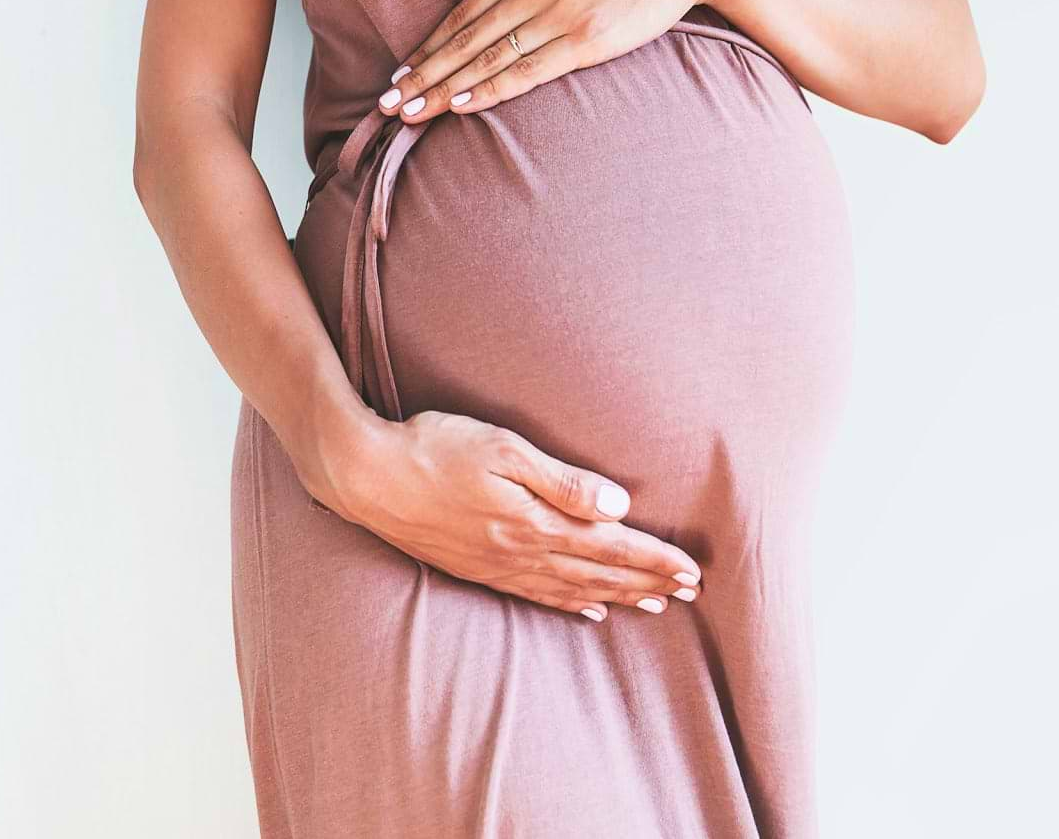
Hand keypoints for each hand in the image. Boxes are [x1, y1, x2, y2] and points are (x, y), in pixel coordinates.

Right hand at [320, 409, 702, 620]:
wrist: (365, 475)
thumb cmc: (433, 448)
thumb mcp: (503, 449)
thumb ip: (562, 480)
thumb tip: (616, 505)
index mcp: (533, 522)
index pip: (610, 546)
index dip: (654, 559)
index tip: (692, 571)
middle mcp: (520, 551)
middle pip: (598, 573)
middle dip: (647, 582)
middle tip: (692, 593)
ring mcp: (496, 565)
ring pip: (571, 589)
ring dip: (617, 595)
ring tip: (654, 604)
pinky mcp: (475, 568)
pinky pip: (535, 595)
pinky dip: (569, 605)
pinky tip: (588, 609)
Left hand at [376, 0, 735, 122]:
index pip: (462, 15)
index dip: (428, 46)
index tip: (399, 71)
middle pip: (464, 41)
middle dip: (422, 75)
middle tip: (388, 103)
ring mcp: (555, 17)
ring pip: (486, 60)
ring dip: (444, 89)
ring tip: (412, 112)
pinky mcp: (583, 41)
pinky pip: (527, 71)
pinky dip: (491, 89)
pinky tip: (462, 104)